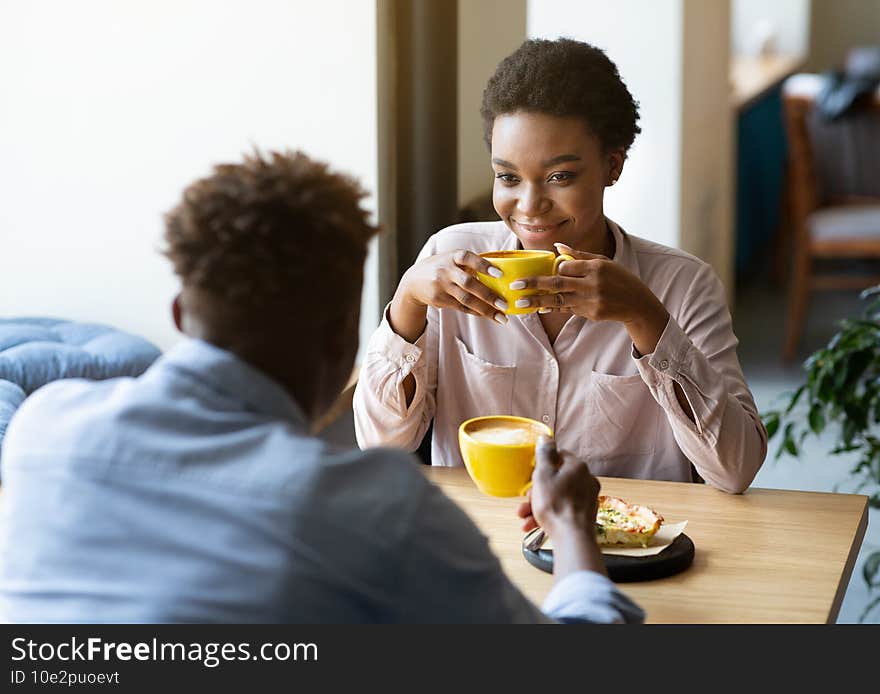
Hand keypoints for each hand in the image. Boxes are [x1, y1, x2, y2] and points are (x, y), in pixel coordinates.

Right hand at [399, 250, 508, 322]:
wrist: (414, 281)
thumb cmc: (442, 267)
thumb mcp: (452, 259)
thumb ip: (471, 264)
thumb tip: (501, 273)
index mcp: (453, 256)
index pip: (469, 258)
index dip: (484, 266)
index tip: (500, 274)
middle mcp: (446, 271)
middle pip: (469, 284)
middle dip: (488, 295)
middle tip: (505, 304)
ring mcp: (442, 286)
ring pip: (466, 299)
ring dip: (485, 309)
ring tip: (502, 317)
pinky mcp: (440, 300)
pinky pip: (462, 307)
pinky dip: (476, 312)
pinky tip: (489, 315)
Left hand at [509, 243, 669, 354]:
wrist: (637, 304)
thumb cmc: (618, 278)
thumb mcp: (603, 262)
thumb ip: (579, 255)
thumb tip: (557, 246)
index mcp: (596, 267)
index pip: (566, 266)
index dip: (553, 268)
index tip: (541, 270)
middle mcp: (593, 284)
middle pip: (557, 283)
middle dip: (534, 284)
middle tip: (516, 286)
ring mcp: (591, 301)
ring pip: (558, 300)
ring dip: (538, 301)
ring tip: (521, 302)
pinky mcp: (591, 314)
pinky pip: (567, 310)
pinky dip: (553, 308)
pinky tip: (540, 307)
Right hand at [516, 435, 599, 538]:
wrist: (571, 536)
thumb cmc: (556, 505)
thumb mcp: (543, 474)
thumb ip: (544, 454)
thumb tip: (546, 437)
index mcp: (577, 466)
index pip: (559, 456)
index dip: (542, 465)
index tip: (532, 474)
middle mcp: (586, 480)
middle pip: (556, 479)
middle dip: (537, 491)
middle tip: (526, 499)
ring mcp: (586, 498)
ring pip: (557, 496)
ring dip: (538, 505)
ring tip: (524, 516)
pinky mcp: (584, 514)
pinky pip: (563, 509)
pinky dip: (548, 515)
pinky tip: (533, 524)